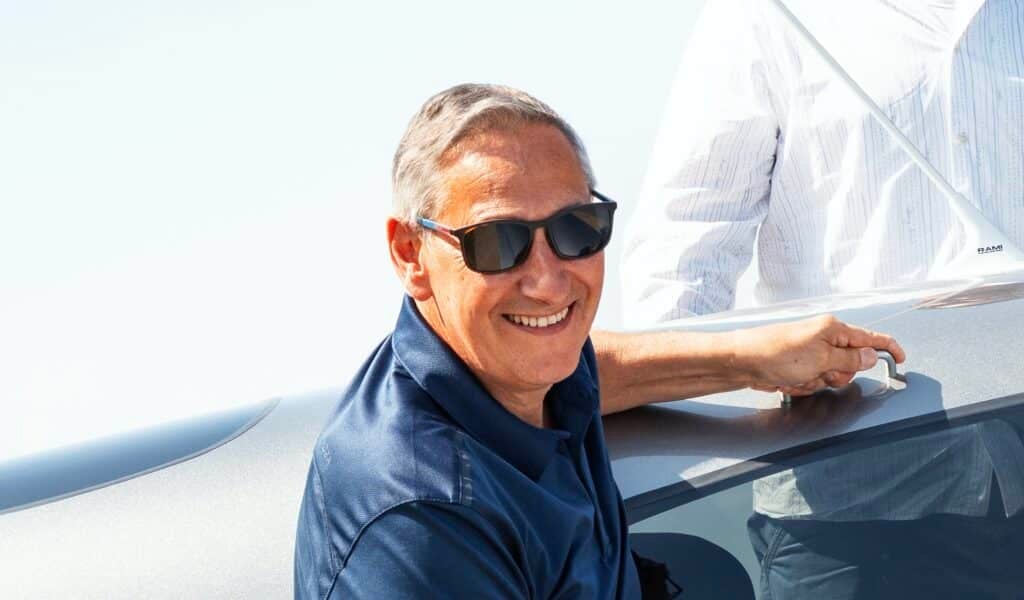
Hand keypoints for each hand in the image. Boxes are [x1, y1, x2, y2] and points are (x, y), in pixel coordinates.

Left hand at [734, 315, 904, 395]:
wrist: (742, 362)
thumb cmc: (776, 353)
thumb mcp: (822, 358)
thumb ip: (851, 359)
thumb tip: (873, 356)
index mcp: (834, 329)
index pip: (871, 338)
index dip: (888, 348)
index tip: (901, 360)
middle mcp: (823, 339)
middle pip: (851, 365)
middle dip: (838, 376)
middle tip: (820, 374)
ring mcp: (810, 353)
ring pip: (831, 378)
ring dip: (816, 383)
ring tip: (798, 377)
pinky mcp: (797, 367)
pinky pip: (812, 383)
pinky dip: (802, 386)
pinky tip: (787, 381)